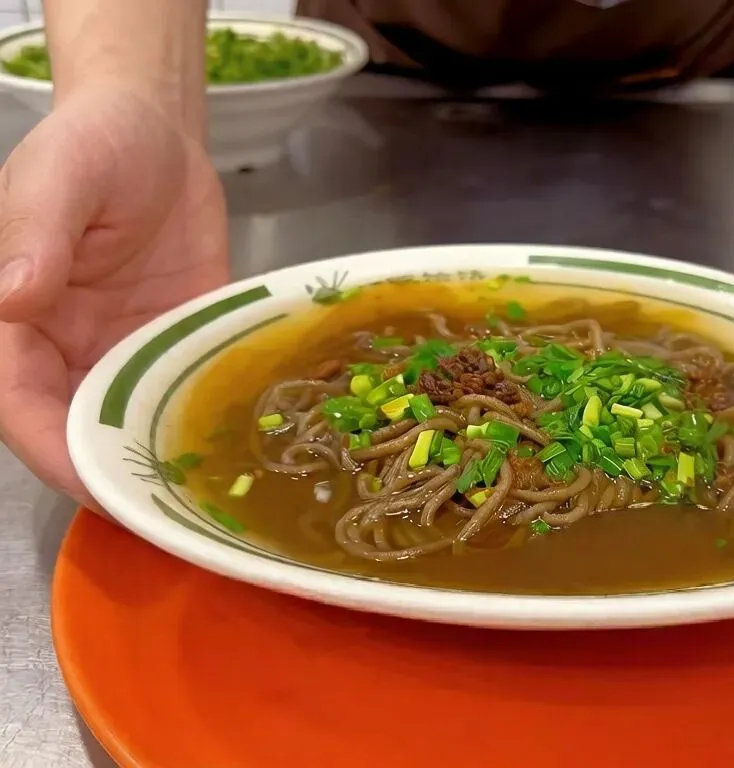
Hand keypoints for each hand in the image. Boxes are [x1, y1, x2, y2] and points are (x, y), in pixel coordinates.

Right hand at [0, 87, 228, 505]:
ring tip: (202, 499)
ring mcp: (122, 351)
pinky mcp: (173, 344)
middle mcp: (66, 349)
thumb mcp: (60, 176)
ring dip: (157, 462)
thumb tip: (11, 295)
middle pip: (74, 429)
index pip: (18, 401)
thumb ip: (35, 233)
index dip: (49, 448)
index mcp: (16, 319)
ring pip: (129, 424)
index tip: (92, 482)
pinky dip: (197, 424)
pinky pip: (181, 392)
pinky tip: (232, 450)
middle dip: (110, 474)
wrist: (159, 132)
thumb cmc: (94, 143)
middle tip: (165, 514)